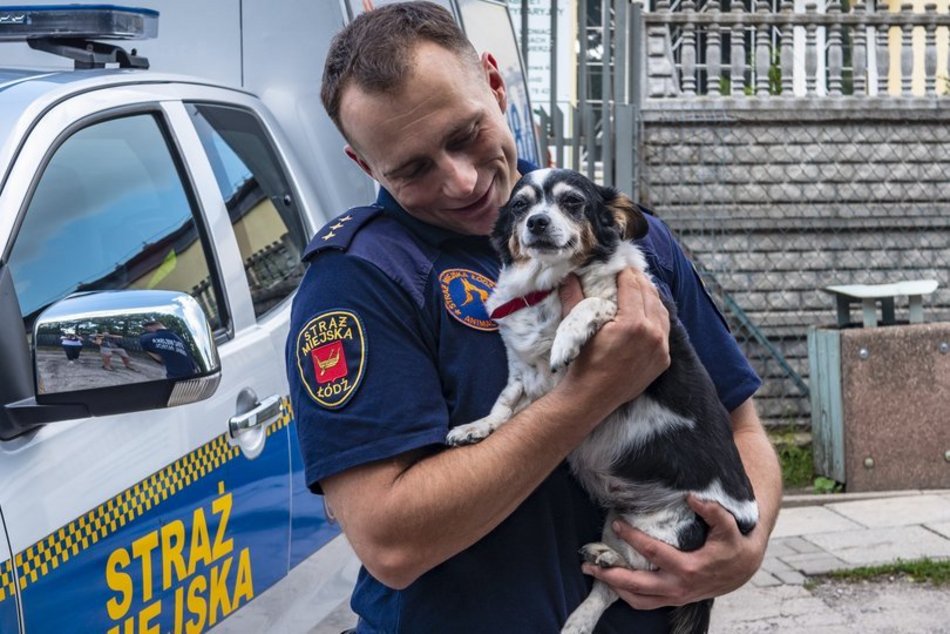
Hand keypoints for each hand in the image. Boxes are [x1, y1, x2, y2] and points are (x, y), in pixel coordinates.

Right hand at [556, 268, 669, 414]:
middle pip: (650, 296)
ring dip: (651, 297)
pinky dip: (657, 318)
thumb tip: (570, 276)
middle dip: (639, 282)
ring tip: (640, 289)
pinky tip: (648, 313)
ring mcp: (660, 349)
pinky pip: (664, 331)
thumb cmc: (583, 363)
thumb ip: (574, 298)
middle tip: (630, 274)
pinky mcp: (663, 360)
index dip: (626, 274)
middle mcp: (652, 334)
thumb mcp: (577, 328)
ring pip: (661, 312)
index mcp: (633, 323)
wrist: (592, 397)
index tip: (620, 267)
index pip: (633, 287)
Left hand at [581, 495, 767, 608]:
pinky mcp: (673, 600)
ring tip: (594, 573)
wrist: (742, 570)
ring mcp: (675, 597)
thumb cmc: (732, 546)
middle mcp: (678, 588)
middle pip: (637, 585)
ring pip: (638, 600)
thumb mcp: (728, 527)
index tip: (617, 524)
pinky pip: (645, 603)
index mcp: (688, 568)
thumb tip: (692, 497)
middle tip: (588, 563)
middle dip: (610, 574)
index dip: (632, 538)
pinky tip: (614, 583)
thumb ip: (712, 511)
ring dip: (614, 588)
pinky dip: (627, 595)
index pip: (652, 552)